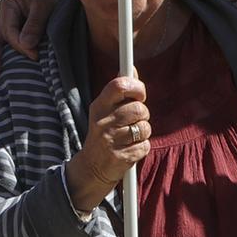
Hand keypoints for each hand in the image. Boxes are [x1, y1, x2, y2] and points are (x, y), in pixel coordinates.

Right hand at [0, 0, 71, 79]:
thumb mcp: (45, 4)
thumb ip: (35, 24)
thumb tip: (25, 46)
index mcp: (7, 6)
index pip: (9, 33)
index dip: (20, 46)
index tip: (36, 56)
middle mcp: (3, 18)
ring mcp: (6, 27)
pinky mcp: (14, 36)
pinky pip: (0, 49)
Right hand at [64, 76, 150, 213]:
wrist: (91, 168)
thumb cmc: (104, 132)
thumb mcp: (105, 110)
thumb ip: (118, 90)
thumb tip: (131, 69)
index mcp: (98, 106)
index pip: (119, 86)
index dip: (137, 87)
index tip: (140, 94)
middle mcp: (102, 122)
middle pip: (139, 108)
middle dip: (143, 114)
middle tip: (135, 119)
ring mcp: (111, 141)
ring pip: (145, 127)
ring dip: (144, 131)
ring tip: (131, 135)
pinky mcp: (121, 158)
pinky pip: (145, 145)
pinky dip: (142, 147)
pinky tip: (130, 148)